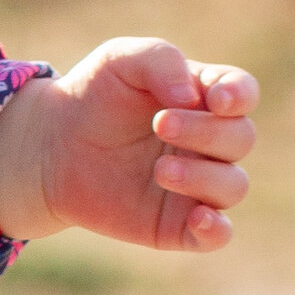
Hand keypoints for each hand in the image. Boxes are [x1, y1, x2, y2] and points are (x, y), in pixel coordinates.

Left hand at [0, 37, 257, 255]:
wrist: (52, 146)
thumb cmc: (93, 96)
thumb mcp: (119, 60)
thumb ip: (161, 61)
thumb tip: (193, 97)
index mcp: (203, 98)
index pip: (242, 92)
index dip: (240, 95)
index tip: (217, 99)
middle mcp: (209, 142)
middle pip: (240, 138)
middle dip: (206, 132)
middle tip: (160, 124)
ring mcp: (198, 185)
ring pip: (233, 185)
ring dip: (204, 177)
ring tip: (159, 171)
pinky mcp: (178, 223)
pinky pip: (217, 235)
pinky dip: (217, 229)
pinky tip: (199, 217)